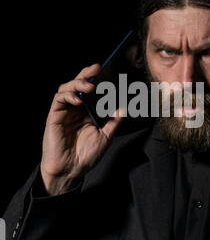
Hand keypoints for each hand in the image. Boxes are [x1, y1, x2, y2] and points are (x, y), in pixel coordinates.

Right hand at [40, 64, 122, 194]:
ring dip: (77, 84)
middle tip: (95, 69)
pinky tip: (77, 99)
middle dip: (85, 75)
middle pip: (77, 85)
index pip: (90, 91)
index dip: (94, 79)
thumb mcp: (105, 136)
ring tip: (89, 86)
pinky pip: (58, 100)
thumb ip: (114, 122)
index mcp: (86, 112)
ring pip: (66, 89)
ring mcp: (64, 112)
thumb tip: (124, 108)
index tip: (103, 69)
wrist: (71, 170)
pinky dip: (67, 96)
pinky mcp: (54, 117)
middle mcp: (75, 109)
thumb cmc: (86, 155)